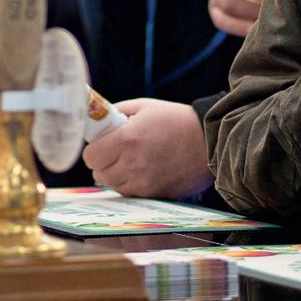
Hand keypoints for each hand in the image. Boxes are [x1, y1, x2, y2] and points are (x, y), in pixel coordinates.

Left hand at [82, 99, 212, 198]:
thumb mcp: (144, 106)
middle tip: (115, 151)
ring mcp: (144, 183)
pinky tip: (142, 170)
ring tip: (130, 160)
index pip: (91, 157)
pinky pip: (130, 193)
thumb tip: (99, 120)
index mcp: (127, 140)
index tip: (101, 144)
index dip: (94, 150)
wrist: (209, 142)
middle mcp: (132, 165)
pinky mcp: (155, 194)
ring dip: (115, 174)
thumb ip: (118, 113)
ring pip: (113, 186)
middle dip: (103, 162)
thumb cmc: (177, 120)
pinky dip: (130, 184)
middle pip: (99, 174)